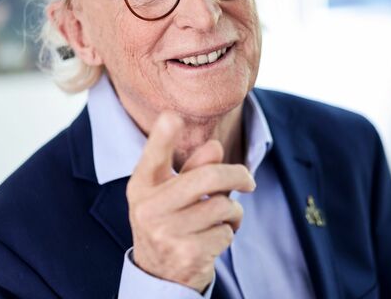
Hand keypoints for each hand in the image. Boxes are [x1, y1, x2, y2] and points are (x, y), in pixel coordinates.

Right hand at [125, 112, 255, 291]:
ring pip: (222, 206)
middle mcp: (148, 208)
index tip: (173, 116)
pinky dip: (227, 234)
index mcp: (142, 186)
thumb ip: (193, 168)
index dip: (163, 136)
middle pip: (206, 178)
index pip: (153, 156)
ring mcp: (166, 233)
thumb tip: (215, 147)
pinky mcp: (187, 253)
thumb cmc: (169, 220)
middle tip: (249, 181)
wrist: (158, 273)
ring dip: (232, 212)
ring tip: (221, 219)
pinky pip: (225, 233)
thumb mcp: (172, 192)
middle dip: (237, 175)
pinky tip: (213, 239)